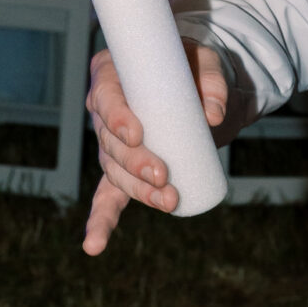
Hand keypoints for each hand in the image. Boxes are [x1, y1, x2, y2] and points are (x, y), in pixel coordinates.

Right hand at [82, 42, 227, 254]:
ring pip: (115, 171)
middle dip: (133, 163)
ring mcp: (113, 143)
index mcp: (113, 75)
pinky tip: (94, 245)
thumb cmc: (195, 68)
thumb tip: (213, 116)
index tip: (137, 135)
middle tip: (162, 175)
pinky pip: (108, 195)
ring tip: (168, 201)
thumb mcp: (208, 61)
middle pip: (109, 142)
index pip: (106, 97)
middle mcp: (105, 111)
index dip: (116, 118)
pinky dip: (102, 219)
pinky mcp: (127, 168)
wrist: (200, 88)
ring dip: (138, 190)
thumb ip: (214, 82)